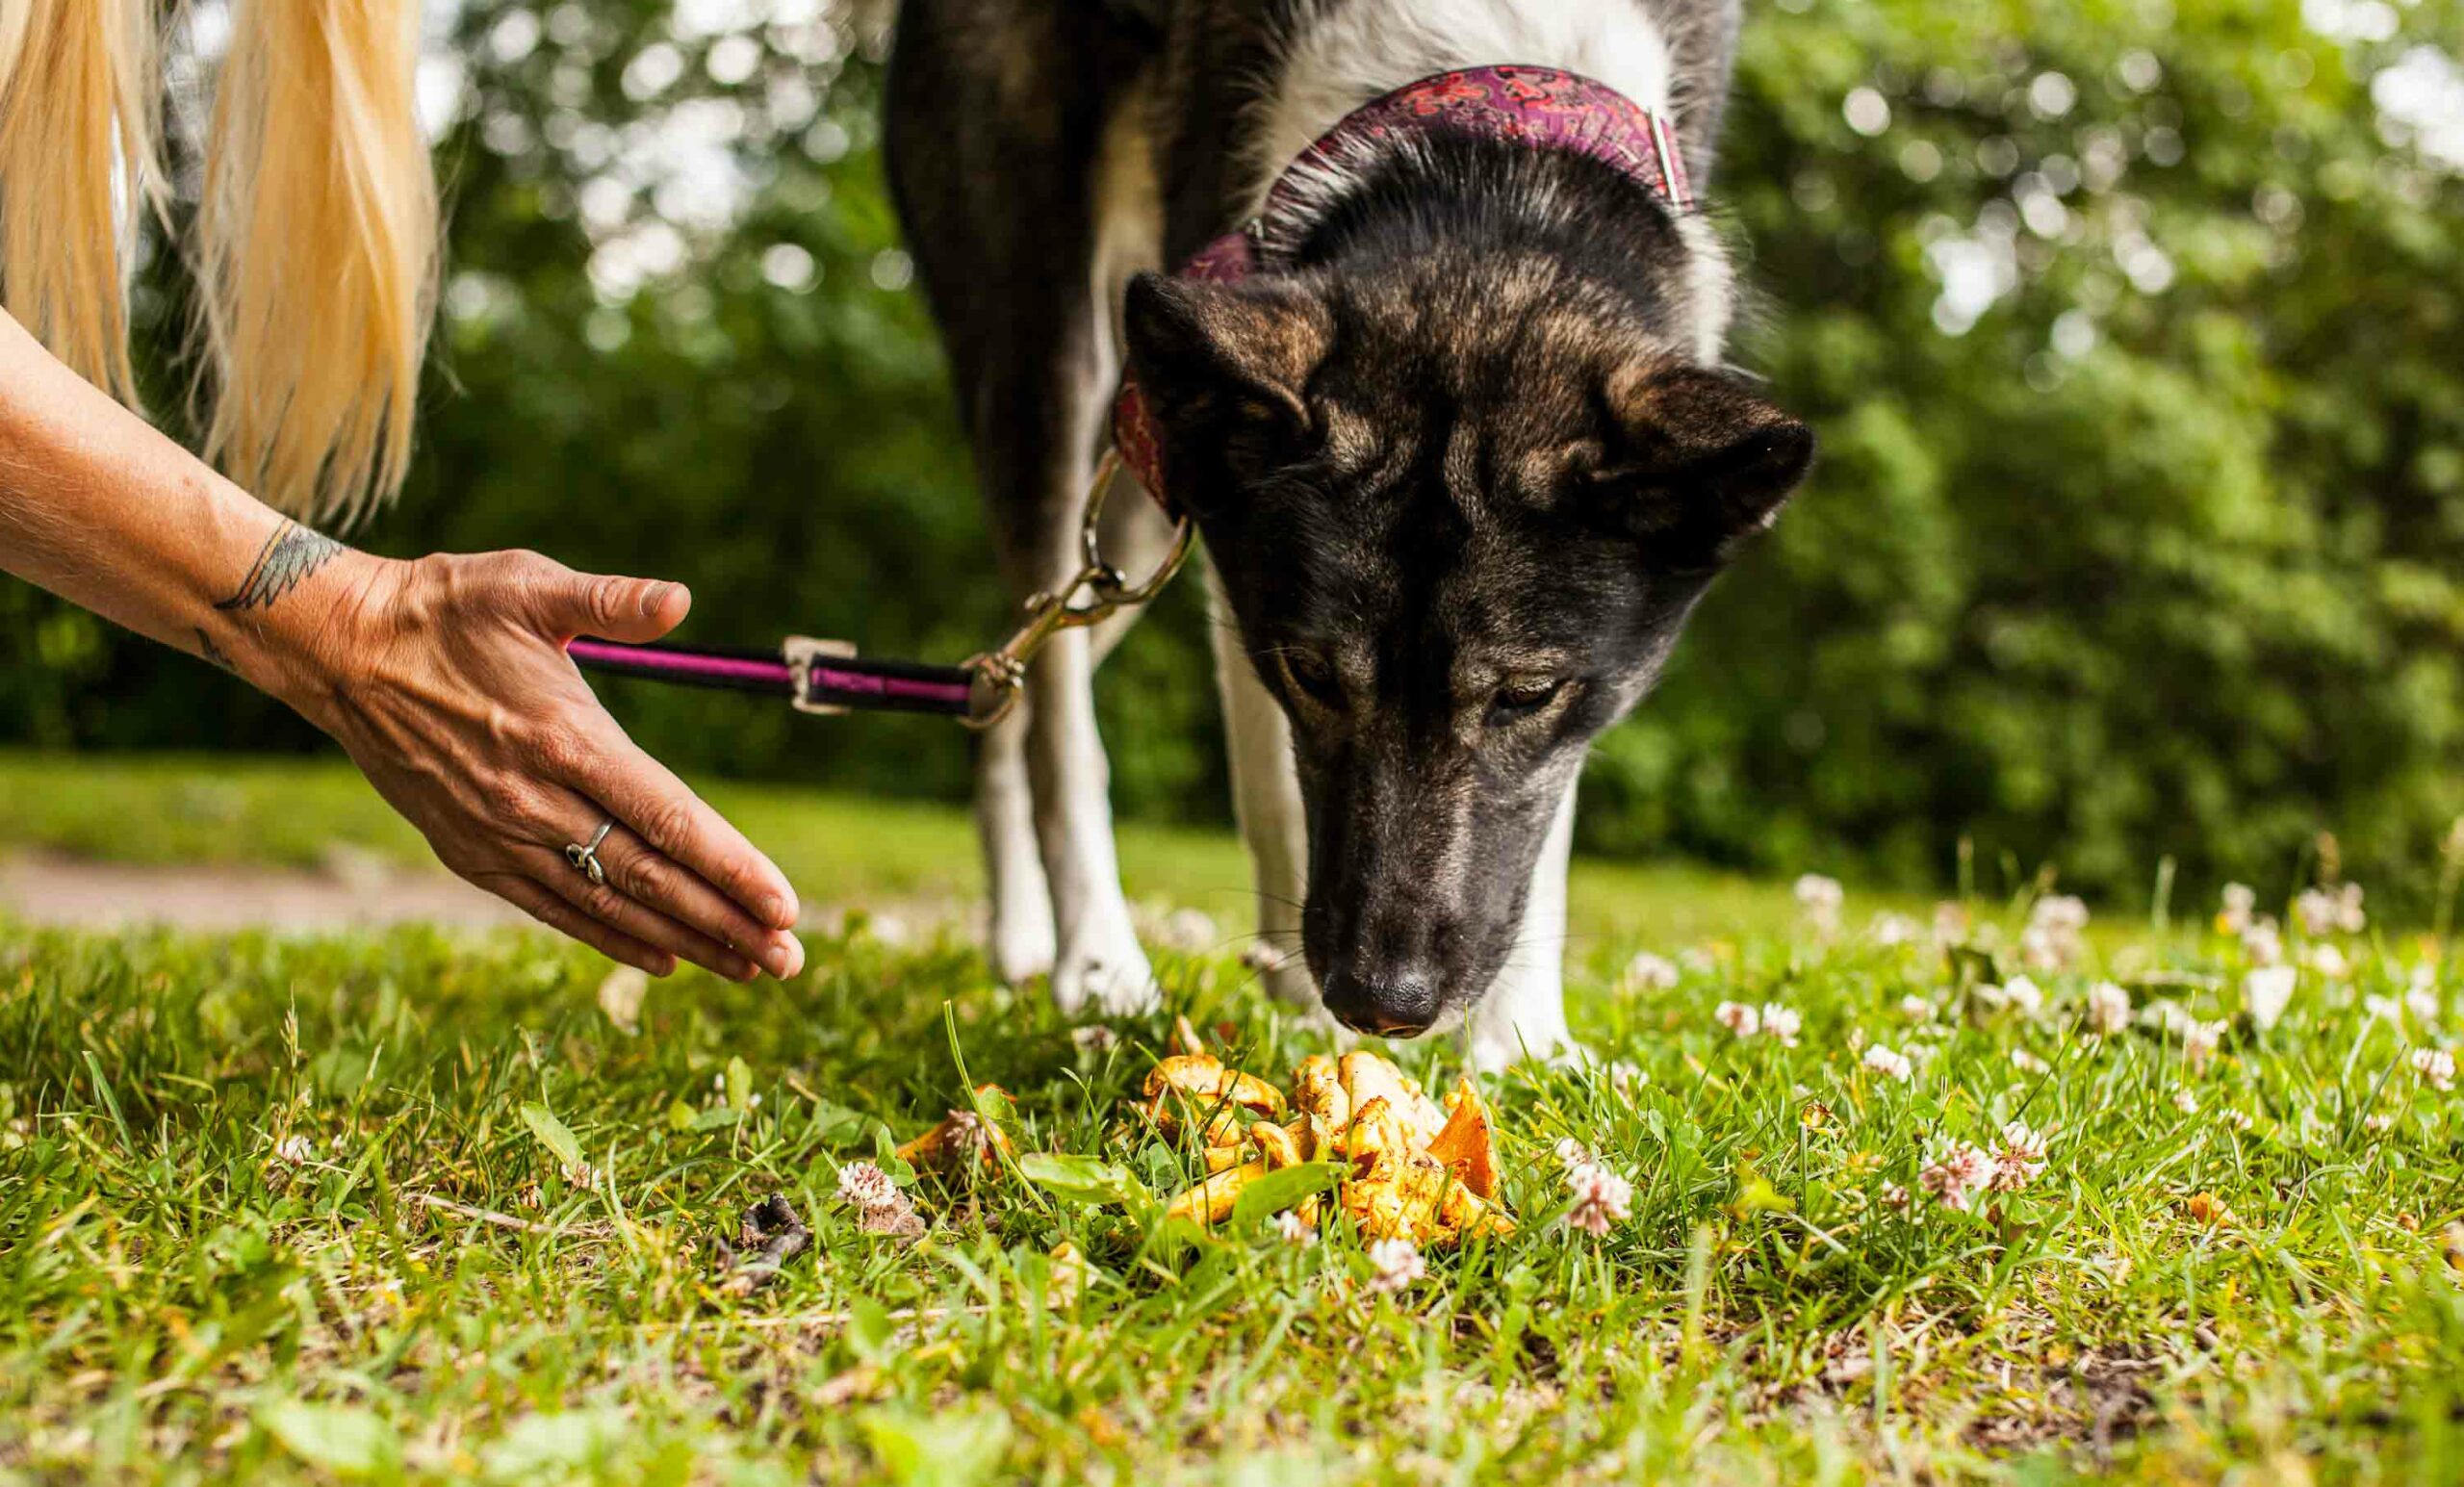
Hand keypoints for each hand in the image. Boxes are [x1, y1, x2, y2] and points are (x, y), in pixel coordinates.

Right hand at [284, 548, 804, 980]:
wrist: (342, 650)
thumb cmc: (449, 608)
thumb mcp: (527, 584)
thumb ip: (608, 601)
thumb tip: (678, 598)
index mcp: (564, 737)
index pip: (666, 816)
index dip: (731, 865)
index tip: (786, 906)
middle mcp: (534, 799)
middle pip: (650, 876)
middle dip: (726, 921)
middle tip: (791, 960)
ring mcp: (501, 834)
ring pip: (609, 903)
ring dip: (686, 940)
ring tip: (750, 969)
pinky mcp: (473, 854)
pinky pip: (556, 907)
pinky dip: (613, 937)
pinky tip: (665, 959)